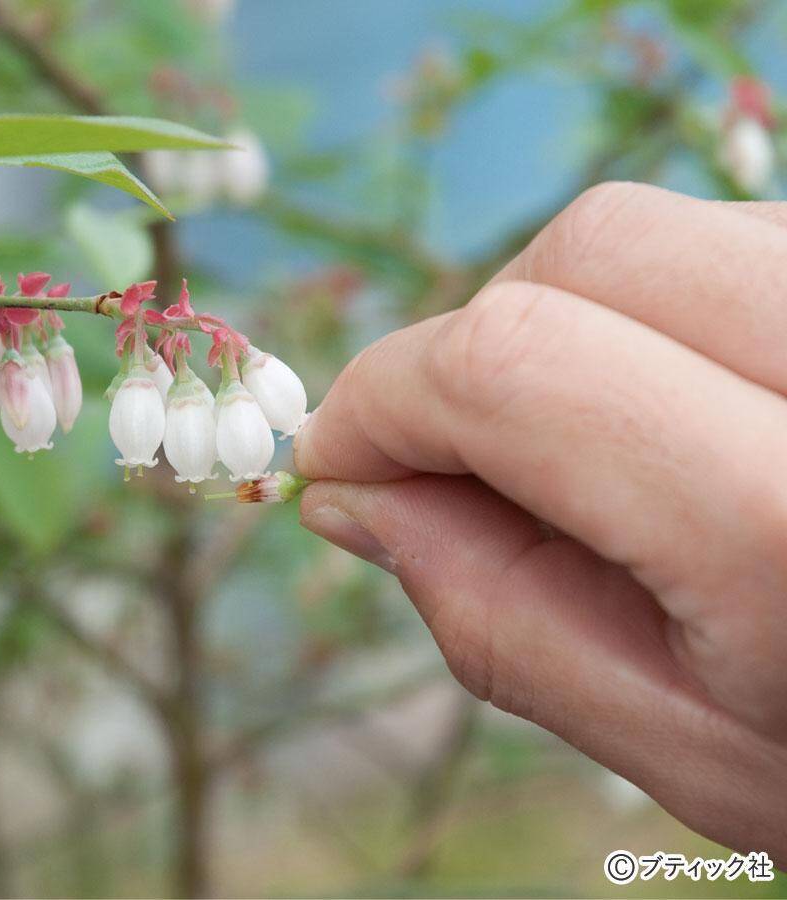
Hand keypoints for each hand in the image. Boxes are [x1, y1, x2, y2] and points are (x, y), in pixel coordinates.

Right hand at [294, 183, 786, 857]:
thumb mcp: (685, 744)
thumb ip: (494, 612)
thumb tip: (351, 498)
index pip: (520, 367)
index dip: (388, 398)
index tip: (340, 458)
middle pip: (593, 251)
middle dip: (476, 341)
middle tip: (451, 455)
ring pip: (670, 232)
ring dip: (572, 325)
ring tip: (592, 452)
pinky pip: (745, 244)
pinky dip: (657, 311)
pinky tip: (678, 413)